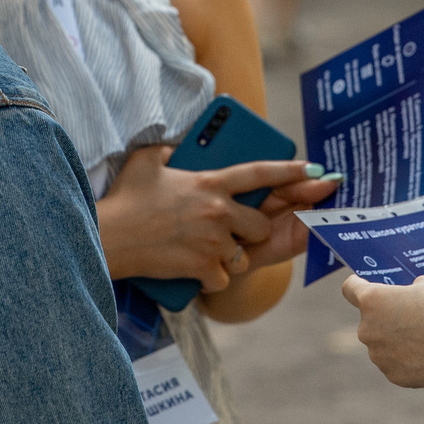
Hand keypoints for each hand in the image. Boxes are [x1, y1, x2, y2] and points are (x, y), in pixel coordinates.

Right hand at [97, 148, 331, 291]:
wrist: (108, 237)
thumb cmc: (125, 199)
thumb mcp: (147, 160)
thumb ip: (169, 149)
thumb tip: (177, 146)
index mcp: (210, 182)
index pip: (260, 173)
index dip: (290, 172)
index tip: (314, 170)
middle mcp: (218, 211)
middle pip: (261, 224)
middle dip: (251, 230)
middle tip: (227, 231)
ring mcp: (214, 241)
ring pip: (244, 254)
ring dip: (229, 256)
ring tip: (200, 250)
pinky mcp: (204, 268)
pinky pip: (223, 278)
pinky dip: (210, 277)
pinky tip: (189, 269)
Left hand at [341, 273, 423, 389]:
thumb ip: (411, 288)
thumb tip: (410, 295)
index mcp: (372, 301)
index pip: (349, 288)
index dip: (357, 284)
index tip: (365, 284)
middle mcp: (367, 330)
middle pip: (370, 319)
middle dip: (387, 316)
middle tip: (413, 314)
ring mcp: (378, 356)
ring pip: (382, 343)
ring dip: (396, 339)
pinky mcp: (392, 375)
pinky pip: (395, 362)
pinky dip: (406, 358)